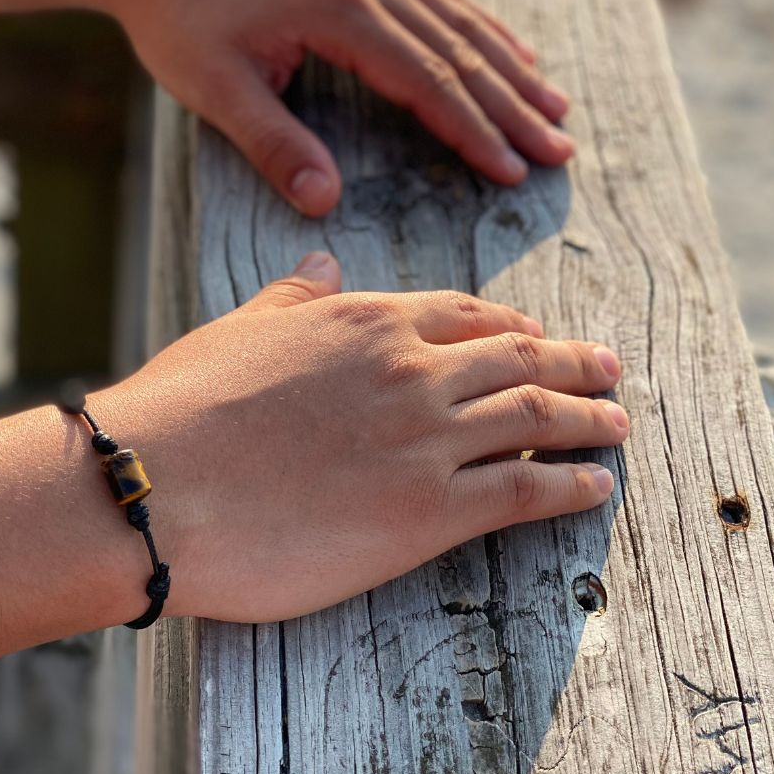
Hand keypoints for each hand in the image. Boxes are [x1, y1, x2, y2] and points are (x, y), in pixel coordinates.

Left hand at [96, 0, 572, 215]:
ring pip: (457, 20)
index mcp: (338, 12)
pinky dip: (480, 26)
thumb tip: (324, 203)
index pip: (426, 80)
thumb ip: (272, 144)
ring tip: (555, 107)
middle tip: (560, 151)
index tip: (513, 172)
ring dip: (510, 66)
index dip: (473, 131)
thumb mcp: (214, 90)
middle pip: (458, 50)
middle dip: (512, 106)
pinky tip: (509, 47)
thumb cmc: (177, 21)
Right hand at [101, 253, 626, 622]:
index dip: (512, 327)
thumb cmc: (184, 408)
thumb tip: (319, 261)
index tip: (539, 337)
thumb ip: (291, 297)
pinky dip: (571, 485)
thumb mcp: (239, 331)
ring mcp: (426, 439)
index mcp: (365, 322)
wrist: (156, 485)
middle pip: (519, 361)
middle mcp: (411, 370)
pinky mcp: (428, 512)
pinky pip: (525, 491)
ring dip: (588, 419)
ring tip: (618, 423)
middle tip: (607, 369)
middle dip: (571, 363)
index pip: (465, 316)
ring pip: (536, 419)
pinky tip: (596, 486)